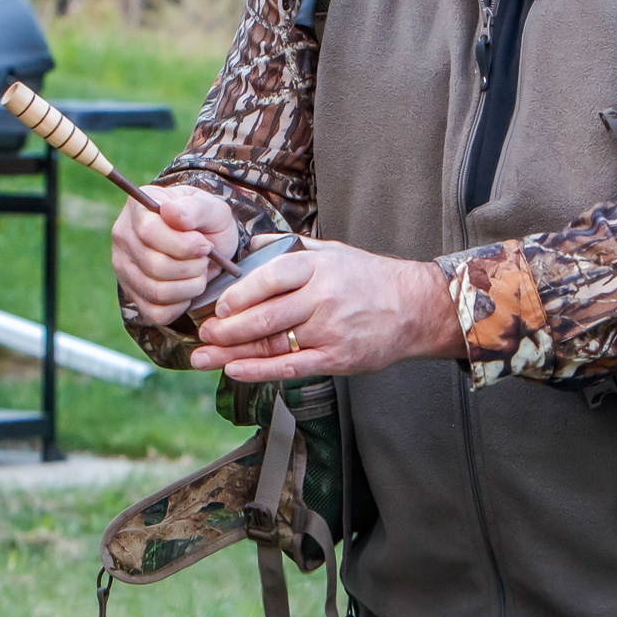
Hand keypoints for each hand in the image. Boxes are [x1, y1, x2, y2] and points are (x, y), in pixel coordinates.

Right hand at [111, 185, 239, 326]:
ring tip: (199, 273)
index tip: (205, 245)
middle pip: (154, 265)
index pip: (148, 231)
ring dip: (189, 287)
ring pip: (156, 291)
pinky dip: (180, 305)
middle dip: (191, 267)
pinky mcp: (133, 294)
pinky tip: (187, 288)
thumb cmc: (206, 221)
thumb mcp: (209, 207)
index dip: (182, 244)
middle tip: (204, 260)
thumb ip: (193, 209)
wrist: (205, 241)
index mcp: (138, 209)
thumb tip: (170, 212)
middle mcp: (123, 238)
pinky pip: (157, 313)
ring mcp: (124, 268)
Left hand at [190, 238, 462, 380]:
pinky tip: (235, 372)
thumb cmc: (365, 278)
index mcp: (318, 267)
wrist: (413, 308)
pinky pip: (292, 367)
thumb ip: (288, 248)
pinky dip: (260, 371)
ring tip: (204, 357)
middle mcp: (323, 298)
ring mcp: (330, 331)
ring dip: (234, 353)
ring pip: (274, 344)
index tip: (218, 305)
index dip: (240, 293)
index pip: (272, 277)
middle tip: (203, 333)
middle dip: (228, 328)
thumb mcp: (330, 250)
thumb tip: (247, 245)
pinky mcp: (337, 358)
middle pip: (267, 316)